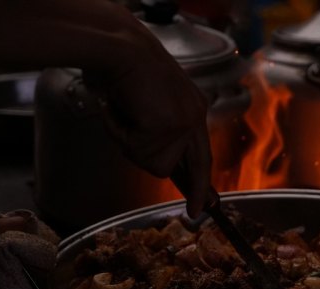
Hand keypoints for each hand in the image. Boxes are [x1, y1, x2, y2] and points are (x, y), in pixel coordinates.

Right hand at [85, 32, 212, 217]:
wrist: (119, 47)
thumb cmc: (125, 69)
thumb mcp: (150, 103)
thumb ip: (159, 131)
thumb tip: (157, 164)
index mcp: (194, 110)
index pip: (201, 157)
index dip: (200, 186)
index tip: (200, 210)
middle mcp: (195, 116)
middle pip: (175, 167)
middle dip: (163, 169)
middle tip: (148, 146)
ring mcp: (184, 122)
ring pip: (151, 162)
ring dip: (128, 141)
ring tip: (123, 111)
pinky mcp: (168, 125)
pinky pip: (135, 150)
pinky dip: (119, 132)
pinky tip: (119, 108)